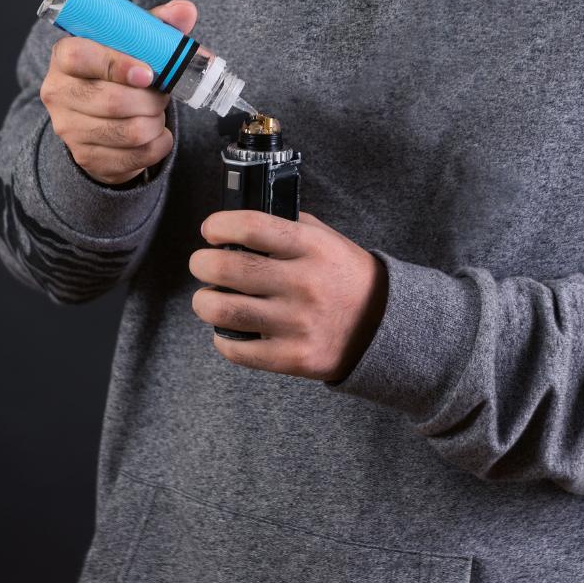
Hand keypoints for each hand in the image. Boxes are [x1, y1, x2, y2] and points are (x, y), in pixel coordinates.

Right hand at [39, 0, 198, 184]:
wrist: (99, 119)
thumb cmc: (117, 74)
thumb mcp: (133, 44)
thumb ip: (156, 27)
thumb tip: (185, 10)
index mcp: (65, 57)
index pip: (80, 57)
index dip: (118, 64)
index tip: (148, 73)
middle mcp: (59, 93)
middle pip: (111, 100)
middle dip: (151, 99)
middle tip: (161, 94)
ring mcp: (70, 129)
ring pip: (129, 131)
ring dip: (156, 121)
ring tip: (156, 112)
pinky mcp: (88, 158)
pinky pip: (137, 156)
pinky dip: (159, 144)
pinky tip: (156, 134)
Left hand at [189, 211, 388, 381]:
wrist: (381, 325)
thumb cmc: (343, 276)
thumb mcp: (326, 238)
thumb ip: (286, 226)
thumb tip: (236, 225)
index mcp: (312, 247)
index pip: (251, 227)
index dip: (219, 226)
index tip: (211, 231)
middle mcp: (304, 284)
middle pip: (227, 269)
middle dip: (202, 264)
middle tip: (202, 265)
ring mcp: (298, 324)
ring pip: (224, 311)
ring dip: (204, 303)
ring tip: (208, 299)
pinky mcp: (293, 357)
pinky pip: (237, 350)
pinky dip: (222, 339)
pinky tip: (229, 330)